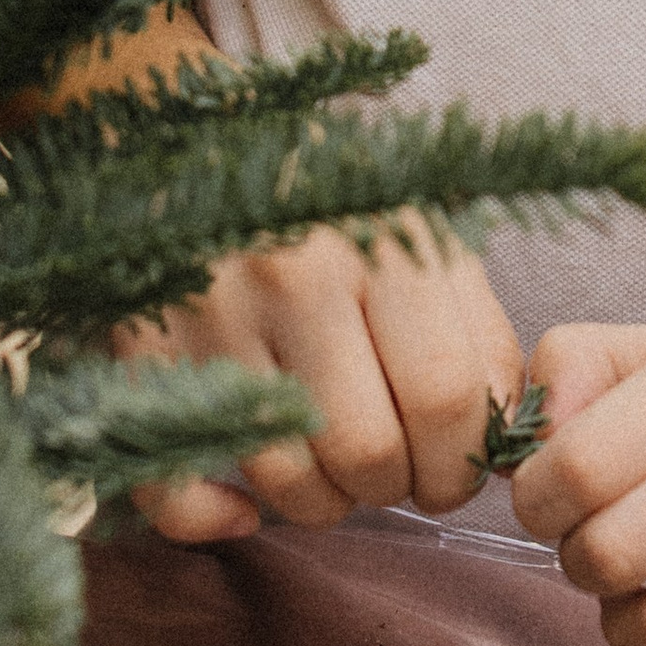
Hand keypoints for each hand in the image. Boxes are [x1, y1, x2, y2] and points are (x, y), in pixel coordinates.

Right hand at [121, 220, 526, 541]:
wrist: (208, 128)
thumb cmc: (338, 195)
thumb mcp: (429, 232)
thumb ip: (480, 336)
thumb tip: (506, 448)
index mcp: (378, 239)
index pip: (445, 398)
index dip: (464, 458)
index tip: (461, 463)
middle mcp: (289, 278)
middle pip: (368, 453)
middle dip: (401, 484)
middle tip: (401, 463)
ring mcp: (206, 318)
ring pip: (286, 483)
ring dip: (326, 499)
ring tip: (334, 458)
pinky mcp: (138, 351)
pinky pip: (176, 488)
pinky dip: (216, 516)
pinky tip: (246, 501)